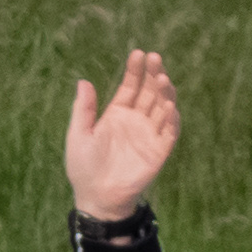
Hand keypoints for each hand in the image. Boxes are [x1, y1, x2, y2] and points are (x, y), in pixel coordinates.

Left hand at [66, 48, 178, 223]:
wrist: (96, 197)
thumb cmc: (84, 167)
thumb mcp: (79, 135)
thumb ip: (83, 109)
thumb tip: (83, 81)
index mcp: (117, 114)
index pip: (131, 86)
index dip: (135, 70)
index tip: (138, 53)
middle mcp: (136, 120)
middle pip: (149, 92)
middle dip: (153, 75)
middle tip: (155, 58)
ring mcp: (149, 134)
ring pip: (162, 108)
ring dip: (165, 93)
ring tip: (162, 79)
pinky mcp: (159, 151)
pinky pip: (169, 132)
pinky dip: (171, 119)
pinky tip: (170, 105)